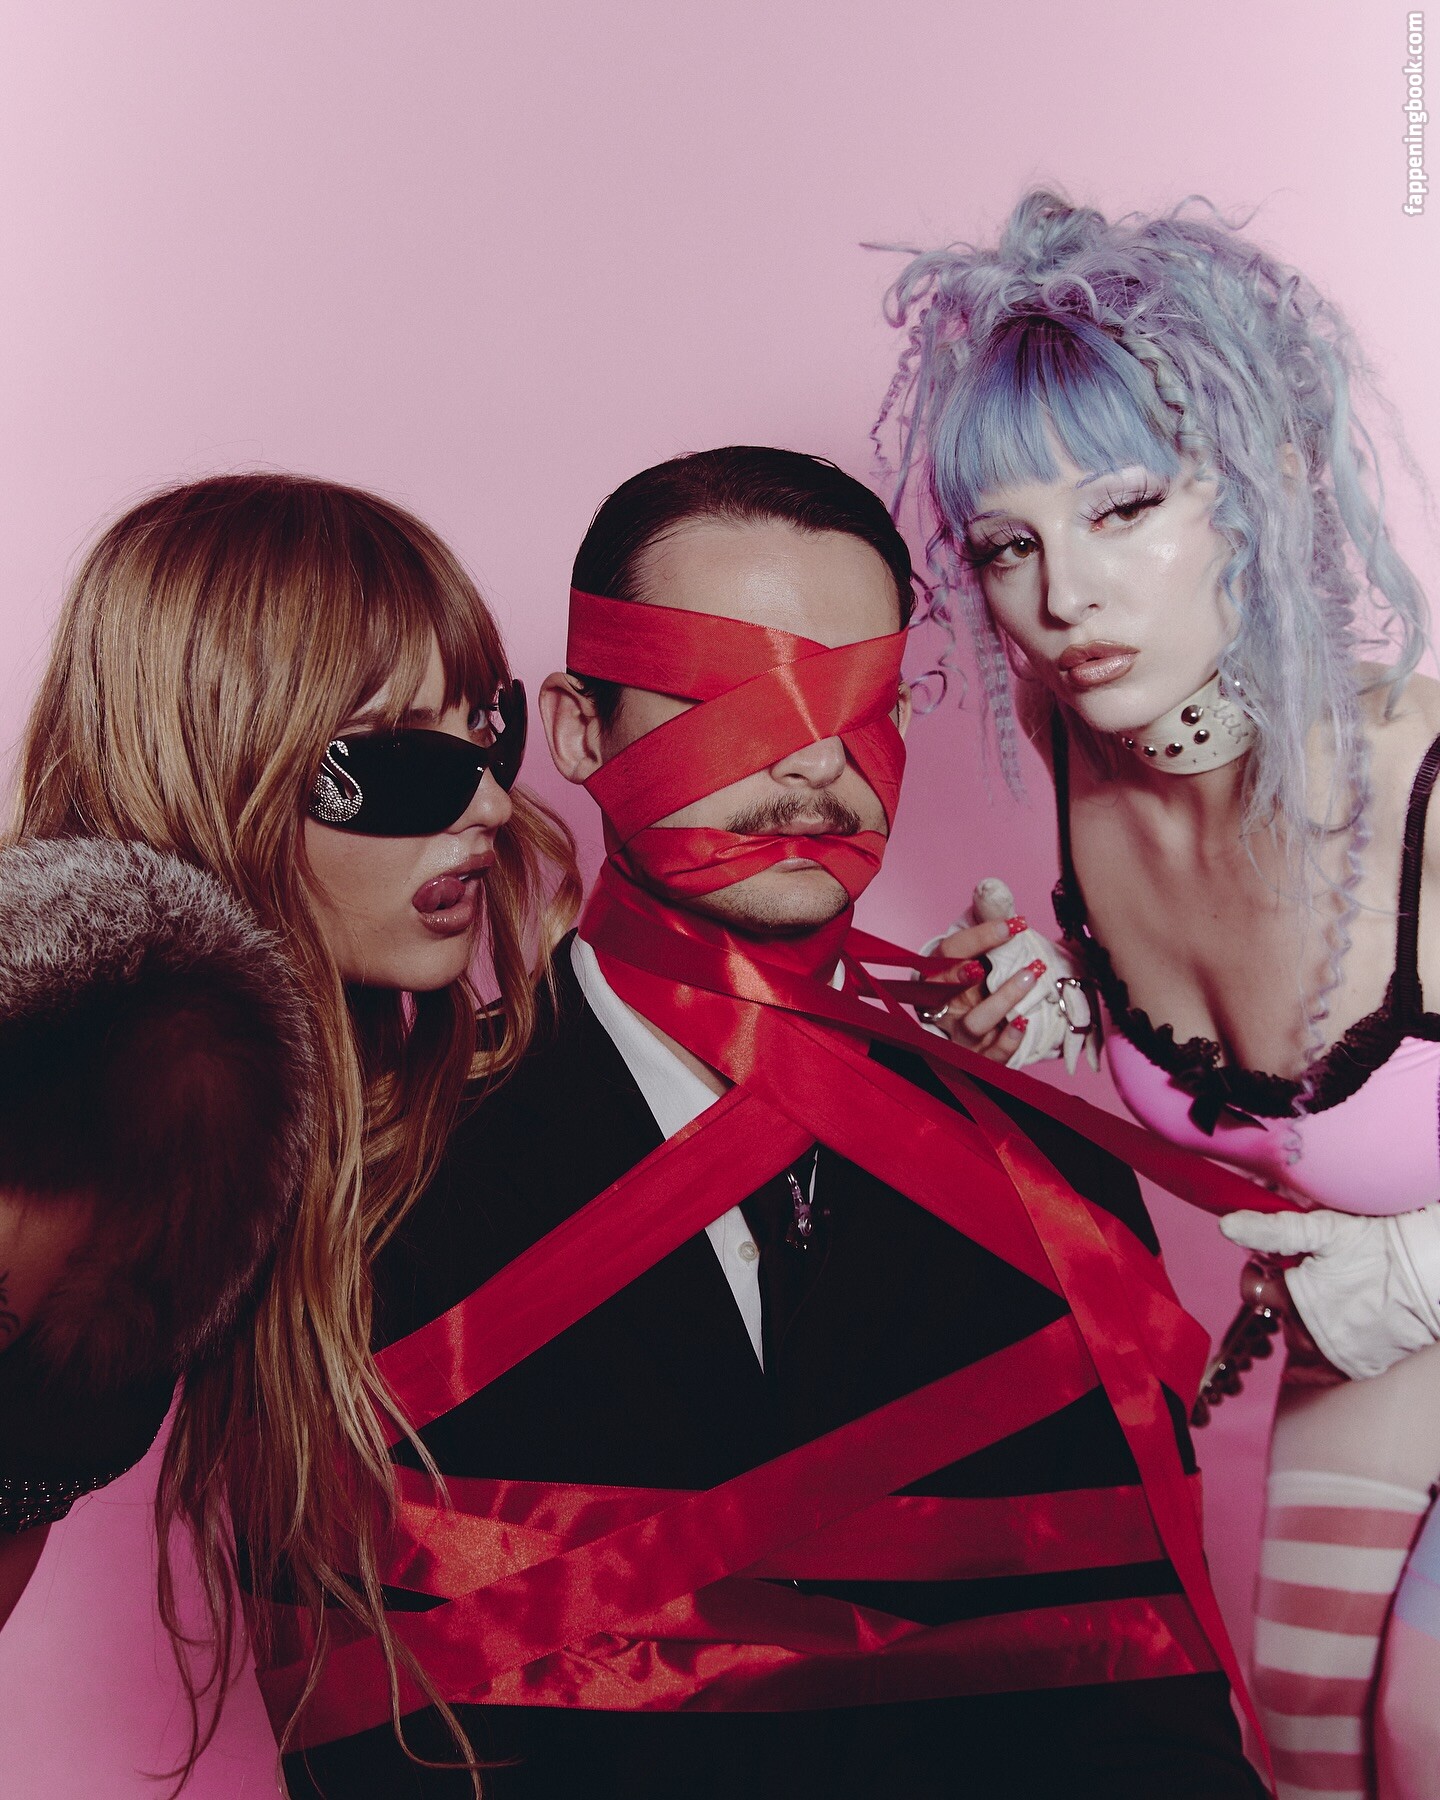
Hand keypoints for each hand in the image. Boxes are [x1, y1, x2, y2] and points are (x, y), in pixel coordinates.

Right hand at [923, 916, 1035, 1062]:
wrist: (985, 1023)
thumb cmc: (981, 977)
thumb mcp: (983, 946)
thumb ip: (987, 916)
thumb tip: (990, 885)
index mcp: (937, 973)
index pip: (948, 952)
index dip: (979, 937)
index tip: (1015, 924)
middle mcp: (942, 1005)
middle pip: (947, 989)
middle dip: (968, 973)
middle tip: (1005, 957)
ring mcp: (959, 1035)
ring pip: (973, 1023)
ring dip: (1003, 1000)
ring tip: (1031, 977)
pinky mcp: (980, 1058)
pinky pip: (990, 1056)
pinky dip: (1007, 1041)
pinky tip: (1025, 1023)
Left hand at [1220, 1206, 1439, 1379]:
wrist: (1432, 1276)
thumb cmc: (1379, 1248)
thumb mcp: (1322, 1230)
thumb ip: (1271, 1230)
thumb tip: (1226, 1226)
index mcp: (1294, 1299)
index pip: (1252, 1290)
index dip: (1258, 1271)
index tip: (1270, 1260)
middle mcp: (1310, 1334)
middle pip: (1276, 1316)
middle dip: (1283, 1296)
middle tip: (1306, 1275)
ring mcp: (1334, 1355)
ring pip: (1299, 1341)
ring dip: (1303, 1321)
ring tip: (1326, 1297)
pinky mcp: (1357, 1367)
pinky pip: (1322, 1370)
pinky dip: (1321, 1353)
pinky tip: (1331, 1333)